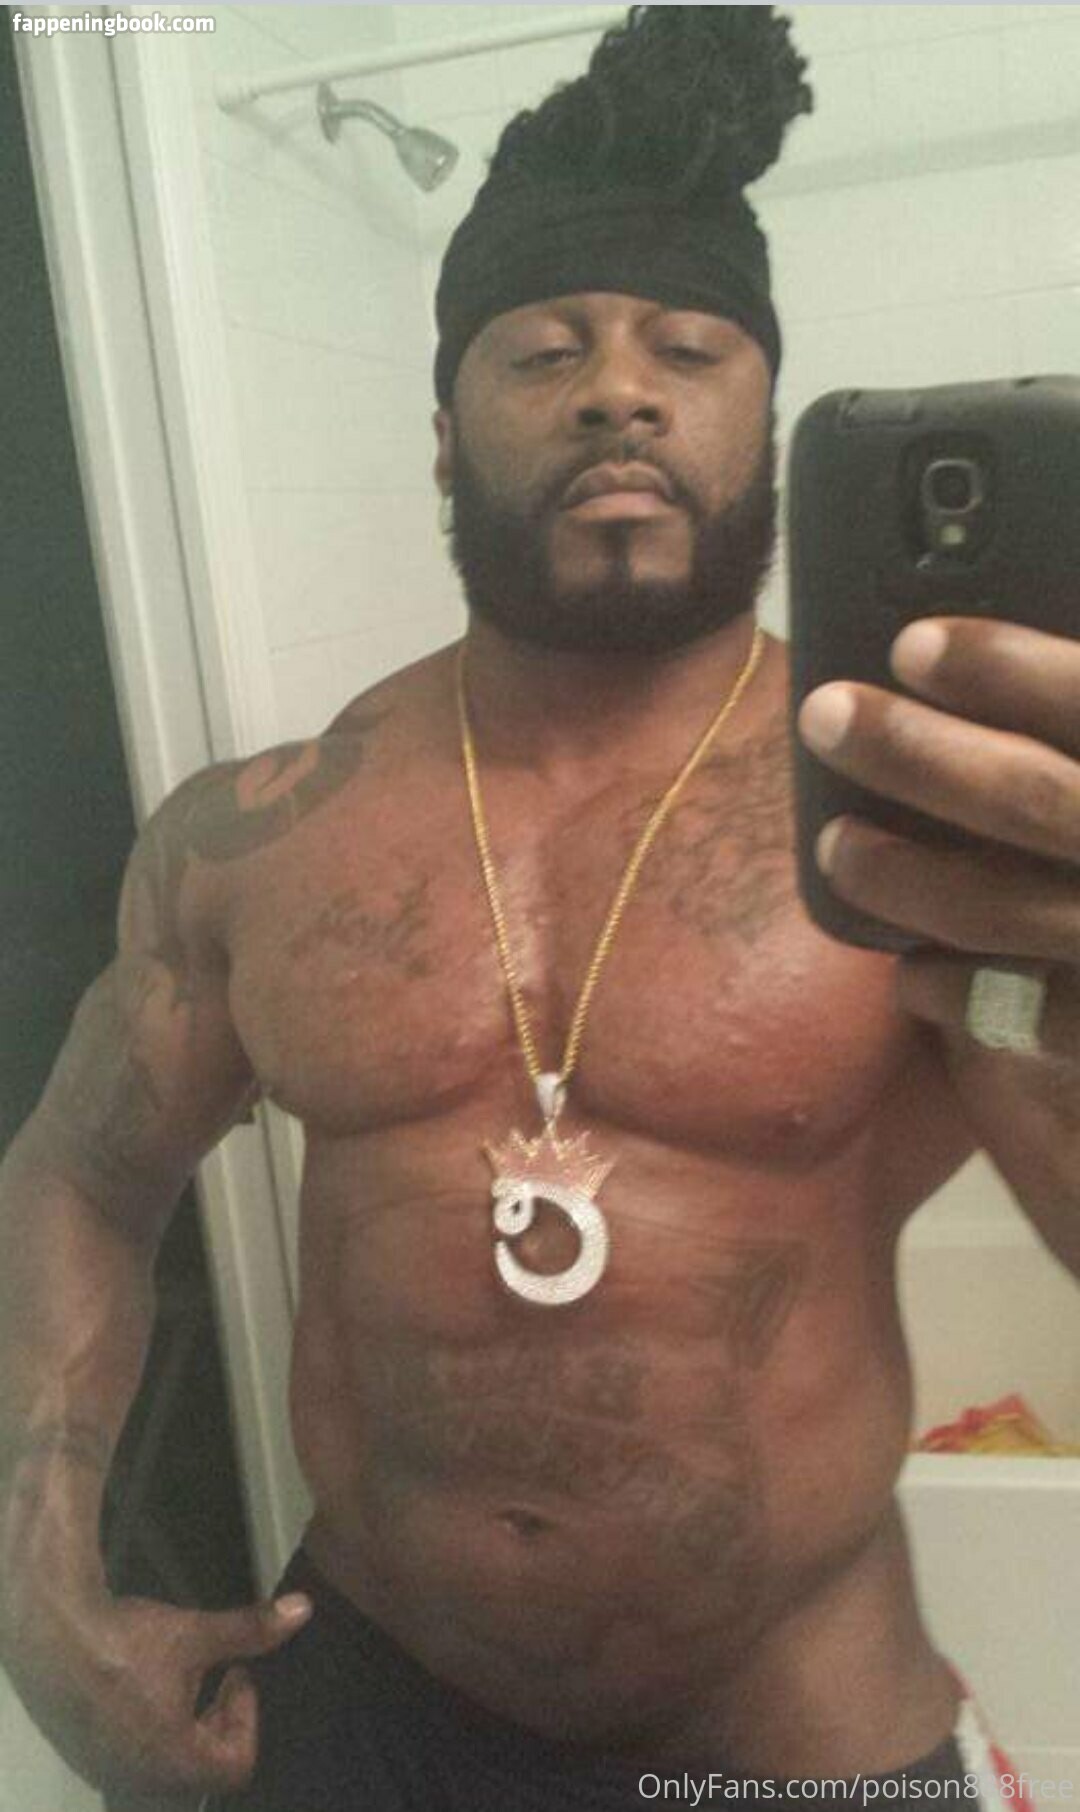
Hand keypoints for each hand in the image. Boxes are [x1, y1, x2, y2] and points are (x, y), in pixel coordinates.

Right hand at [2, 1566, 312, 1797]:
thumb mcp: (196, 1634)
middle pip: (205, 1767)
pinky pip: (139, 1755)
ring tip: (182, 1675)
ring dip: (188, 1723)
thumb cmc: (127, 1642)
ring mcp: (114, 1771)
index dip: (246, 1715)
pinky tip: (146, 1682)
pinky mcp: (92, 1755)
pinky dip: (155, 1726)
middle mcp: (144, 1778)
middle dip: (219, 1719)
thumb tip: (303, 1609)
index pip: (238, 1764)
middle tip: (216, 1672)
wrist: (51, 1636)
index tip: (235, 1672)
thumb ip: (251, 1631)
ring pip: (171, 1762)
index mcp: (175, 1761)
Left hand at [797, 617, 1079, 1260]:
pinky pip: (1030, 1014)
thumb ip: (1062, 757)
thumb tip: (953, 679)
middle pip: (1039, 797)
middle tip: (829, 717)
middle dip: (923, 753)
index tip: (915, 643)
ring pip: (1015, 906)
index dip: (1015, 668)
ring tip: (838, 847)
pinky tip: (911, 974)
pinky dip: (955, 989)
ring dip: (910, 873)